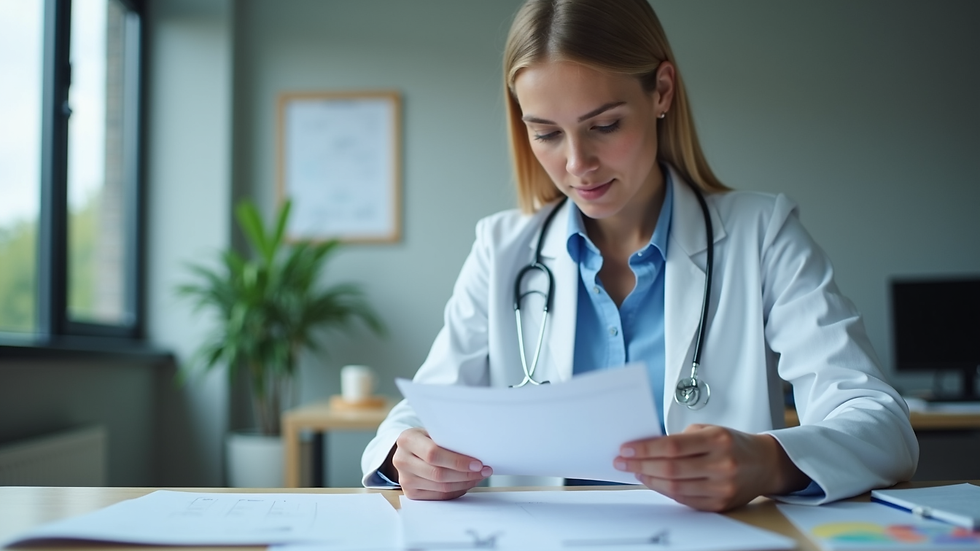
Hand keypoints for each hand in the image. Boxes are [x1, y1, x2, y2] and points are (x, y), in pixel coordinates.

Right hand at [387, 427, 491, 499]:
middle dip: (465, 474)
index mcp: (407, 440)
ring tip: (478, 476)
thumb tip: (478, 450)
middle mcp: (401, 460)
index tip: (477, 463)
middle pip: (438, 474)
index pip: (433, 454)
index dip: (457, 461)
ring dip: (464, 483)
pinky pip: (439, 496)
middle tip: (484, 471)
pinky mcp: (410, 493)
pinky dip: (457, 491)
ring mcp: (405, 480)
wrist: (408, 450)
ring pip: (441, 487)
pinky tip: (466, 483)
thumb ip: (448, 439)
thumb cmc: (426, 438)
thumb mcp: (433, 431)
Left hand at [613, 424, 808, 511]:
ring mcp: (722, 487)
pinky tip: (654, 482)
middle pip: (670, 469)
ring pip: (675, 487)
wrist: (765, 464)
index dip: (645, 449)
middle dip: (641, 465)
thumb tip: (646, 447)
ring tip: (636, 471)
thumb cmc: (734, 443)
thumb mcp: (710, 429)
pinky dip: (665, 491)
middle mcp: (722, 465)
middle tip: (623, 462)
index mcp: (717, 440)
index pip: (672, 446)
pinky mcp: (720, 504)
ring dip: (650, 479)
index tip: (626, 449)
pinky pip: (684, 500)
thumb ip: (681, 439)